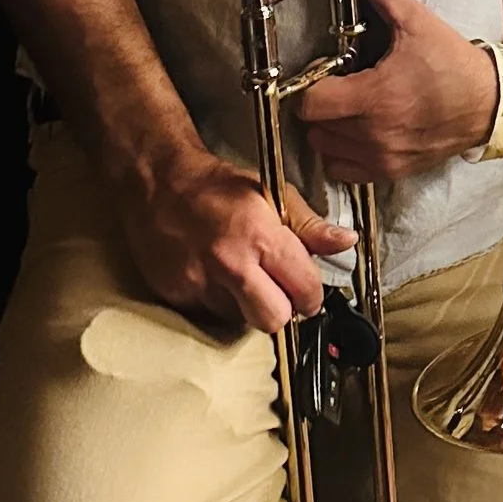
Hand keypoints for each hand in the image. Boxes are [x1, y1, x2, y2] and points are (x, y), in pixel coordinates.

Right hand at [117, 149, 353, 334]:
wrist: (157, 180)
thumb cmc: (216, 186)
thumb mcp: (272, 194)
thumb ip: (310, 226)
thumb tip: (345, 242)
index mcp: (260, 236)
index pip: (303, 288)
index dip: (312, 295)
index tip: (308, 293)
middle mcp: (229, 263)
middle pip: (273, 320)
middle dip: (282, 311)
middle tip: (279, 293)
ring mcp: (198, 282)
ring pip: (240, 321)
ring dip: (247, 307)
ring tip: (241, 278)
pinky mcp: (175, 293)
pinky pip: (209, 314)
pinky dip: (218, 302)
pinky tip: (215, 276)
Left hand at [297, 0, 500, 183]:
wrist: (489, 103)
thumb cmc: (455, 67)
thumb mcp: (417, 24)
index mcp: (377, 97)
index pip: (311, 103)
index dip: (310, 86)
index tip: (323, 75)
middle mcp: (376, 133)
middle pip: (314, 127)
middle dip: (320, 106)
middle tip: (336, 88)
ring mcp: (383, 156)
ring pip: (325, 150)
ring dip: (328, 130)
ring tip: (346, 110)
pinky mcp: (392, 170)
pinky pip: (344, 171)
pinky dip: (342, 155)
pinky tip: (356, 133)